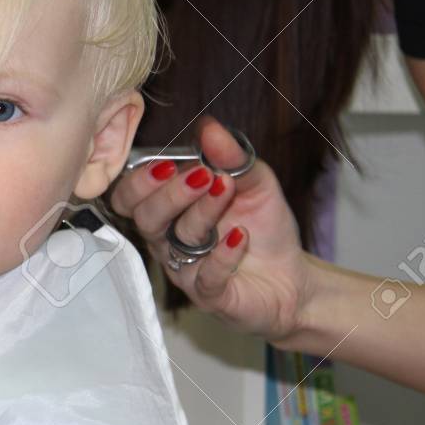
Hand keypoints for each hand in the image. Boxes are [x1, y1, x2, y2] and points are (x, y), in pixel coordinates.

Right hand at [111, 117, 314, 342]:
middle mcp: (169, 242)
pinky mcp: (211, 296)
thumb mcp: (254, 183)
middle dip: (170, 193)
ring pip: (178, 241)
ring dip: (202, 212)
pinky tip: (241, 235)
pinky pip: (206, 277)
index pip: (131, 198)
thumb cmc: (263, 229)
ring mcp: (187, 271)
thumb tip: (209, 127)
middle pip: (147, 219)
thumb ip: (231, 157)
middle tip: (202, 174)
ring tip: (225, 189)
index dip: (140, 181)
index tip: (168, 162)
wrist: (293, 278)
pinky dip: (223, 254)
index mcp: (168, 213)